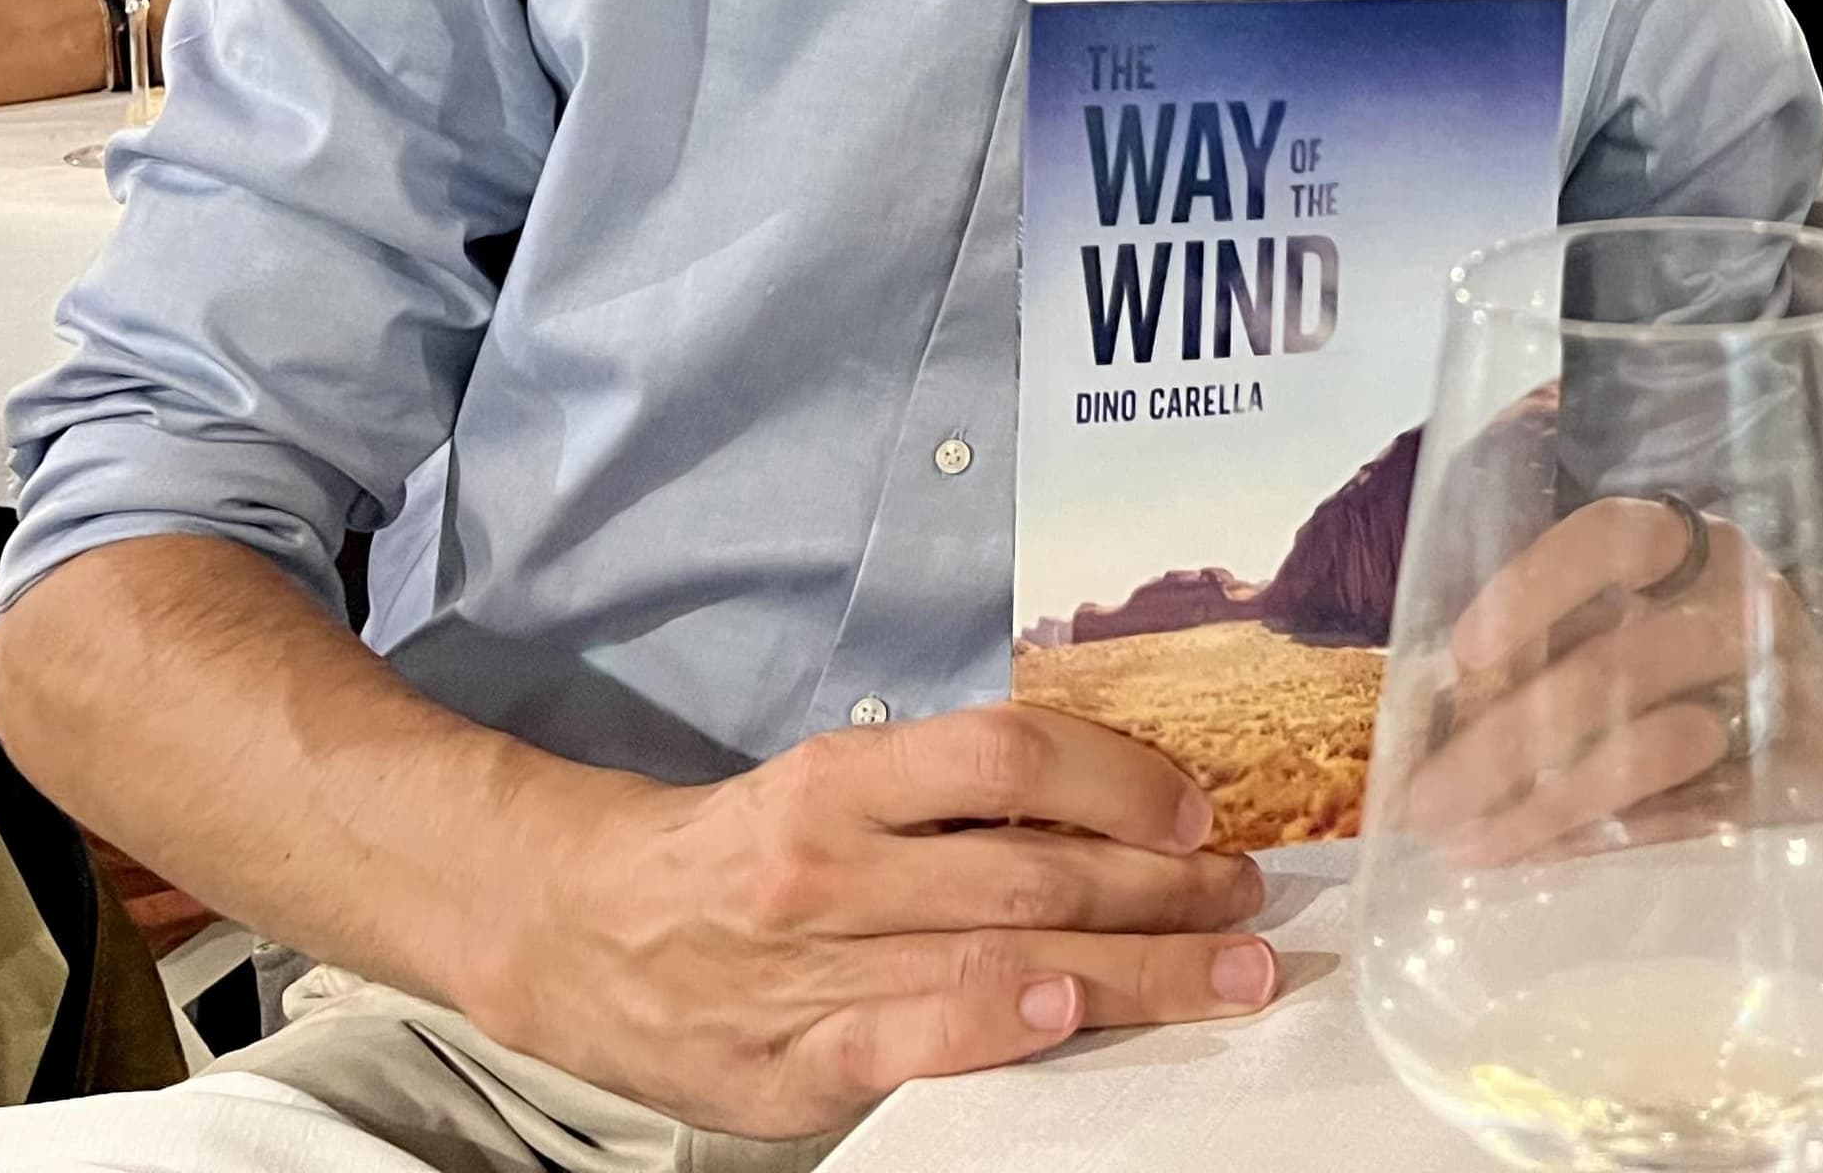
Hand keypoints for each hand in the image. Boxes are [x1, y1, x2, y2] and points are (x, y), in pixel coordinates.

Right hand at [474, 703, 1271, 1136]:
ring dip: (1133, 966)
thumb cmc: (736, 856)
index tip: (1200, 807)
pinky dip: (989, 1028)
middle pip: (1032, 868)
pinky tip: (1063, 1014)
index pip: (1010, 756)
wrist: (575, 930)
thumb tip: (1111, 801)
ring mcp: (808, 968)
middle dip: (1165, 886)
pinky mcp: (786, 1066)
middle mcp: (832, 865)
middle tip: (1248, 897)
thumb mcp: (834, 789)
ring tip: (1226, 970)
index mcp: (844, 778)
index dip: (1121, 778)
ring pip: (999, 956)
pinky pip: (904, 1043)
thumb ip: (950, 797)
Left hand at [1397, 496, 1822, 865]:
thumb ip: (1534, 645)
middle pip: (1622, 664)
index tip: (1465, 650)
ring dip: (1548, 806)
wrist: (1819, 685)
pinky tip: (1539, 857)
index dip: (1538, 585)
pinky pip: (1705, 815)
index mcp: (1691, 542)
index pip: (1617, 537)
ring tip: (1465, 843)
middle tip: (1424, 801)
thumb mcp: (1613, 613)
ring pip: (1660, 750)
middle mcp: (1750, 602)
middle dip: (1505, 742)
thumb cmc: (1677, 643)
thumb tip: (1421, 723)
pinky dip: (1613, 839)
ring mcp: (1797, 683)